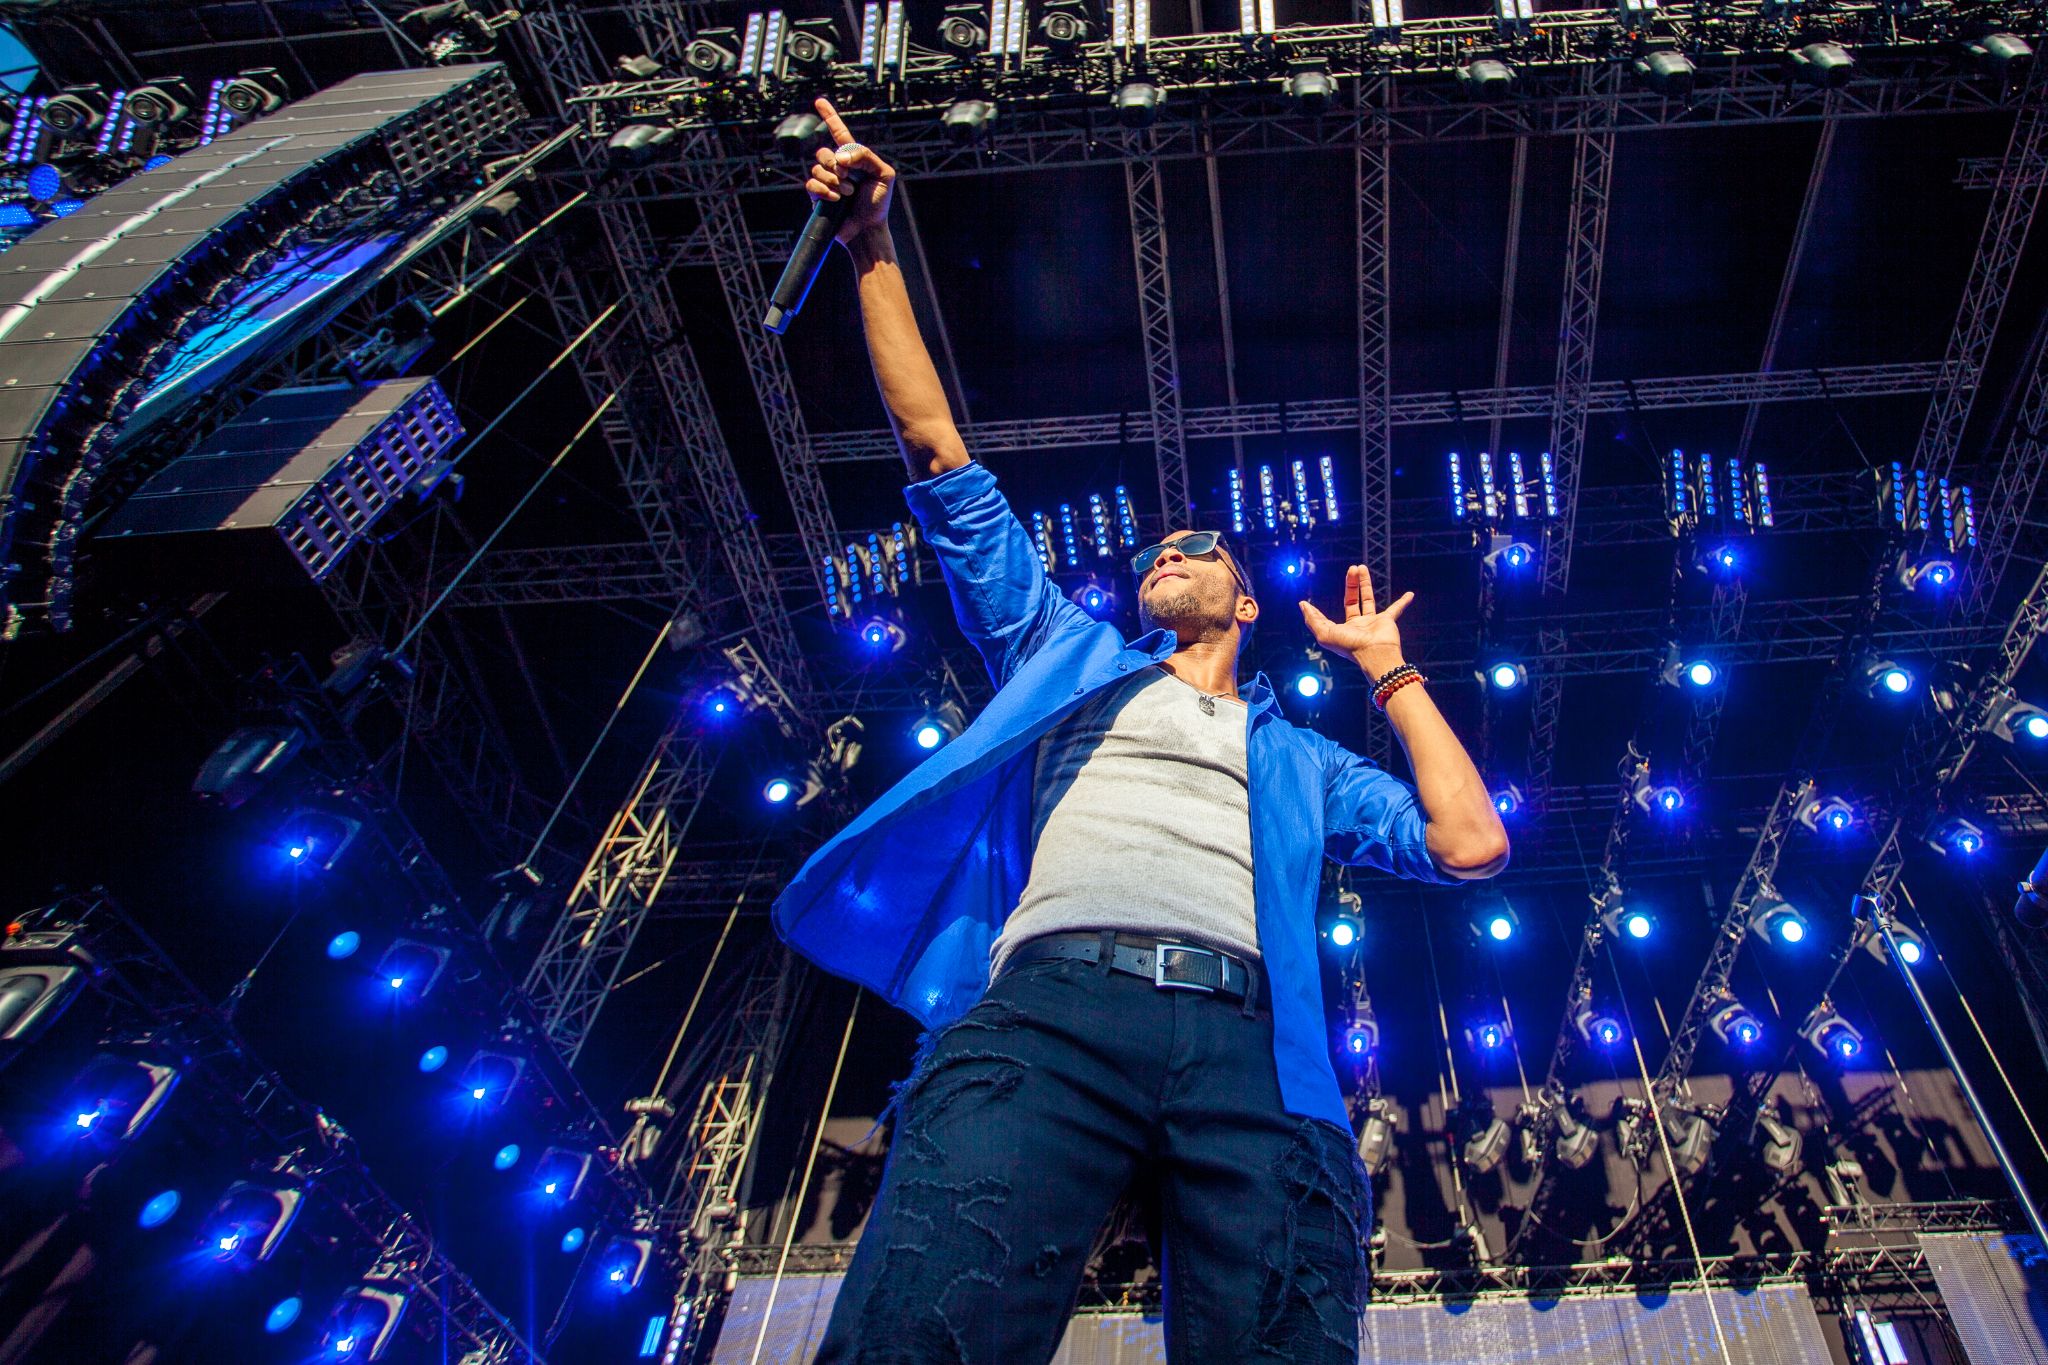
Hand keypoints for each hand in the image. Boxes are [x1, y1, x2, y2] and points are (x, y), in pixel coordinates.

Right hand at [806, 97, 896, 247]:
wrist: (868, 230)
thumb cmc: (878, 203)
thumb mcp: (883, 174)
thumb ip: (866, 156)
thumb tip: (840, 156)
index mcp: (853, 159)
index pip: (839, 133)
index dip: (829, 117)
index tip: (819, 101)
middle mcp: (837, 168)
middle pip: (824, 152)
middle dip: (836, 163)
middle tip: (849, 177)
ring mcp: (826, 182)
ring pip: (818, 168)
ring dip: (834, 180)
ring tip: (847, 193)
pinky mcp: (817, 196)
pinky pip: (812, 184)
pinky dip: (824, 190)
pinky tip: (835, 199)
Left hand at [1299, 564, 1413, 680]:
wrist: (1375, 653)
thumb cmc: (1350, 646)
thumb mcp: (1324, 633)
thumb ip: (1313, 619)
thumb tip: (1302, 605)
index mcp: (1342, 630)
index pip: (1328, 617)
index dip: (1320, 609)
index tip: (1310, 599)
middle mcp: (1357, 626)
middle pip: (1352, 600)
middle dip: (1351, 584)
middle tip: (1352, 568)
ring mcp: (1373, 623)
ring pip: (1369, 599)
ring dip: (1366, 583)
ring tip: (1362, 567)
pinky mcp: (1387, 621)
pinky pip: (1397, 609)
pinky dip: (1403, 602)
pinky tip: (1410, 594)